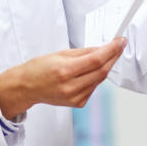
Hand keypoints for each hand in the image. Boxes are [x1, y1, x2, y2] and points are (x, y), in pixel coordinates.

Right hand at [0, 37, 125, 118]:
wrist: (27, 87)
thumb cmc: (39, 69)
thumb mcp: (60, 54)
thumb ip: (83, 52)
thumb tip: (102, 49)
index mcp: (65, 70)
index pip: (96, 59)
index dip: (111, 50)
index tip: (120, 42)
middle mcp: (70, 86)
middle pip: (101, 71)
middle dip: (113, 57)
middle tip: (119, 47)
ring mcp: (75, 97)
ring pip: (99, 80)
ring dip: (104, 67)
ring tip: (103, 57)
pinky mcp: (77, 103)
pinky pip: (93, 88)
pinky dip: (96, 78)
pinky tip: (89, 73)